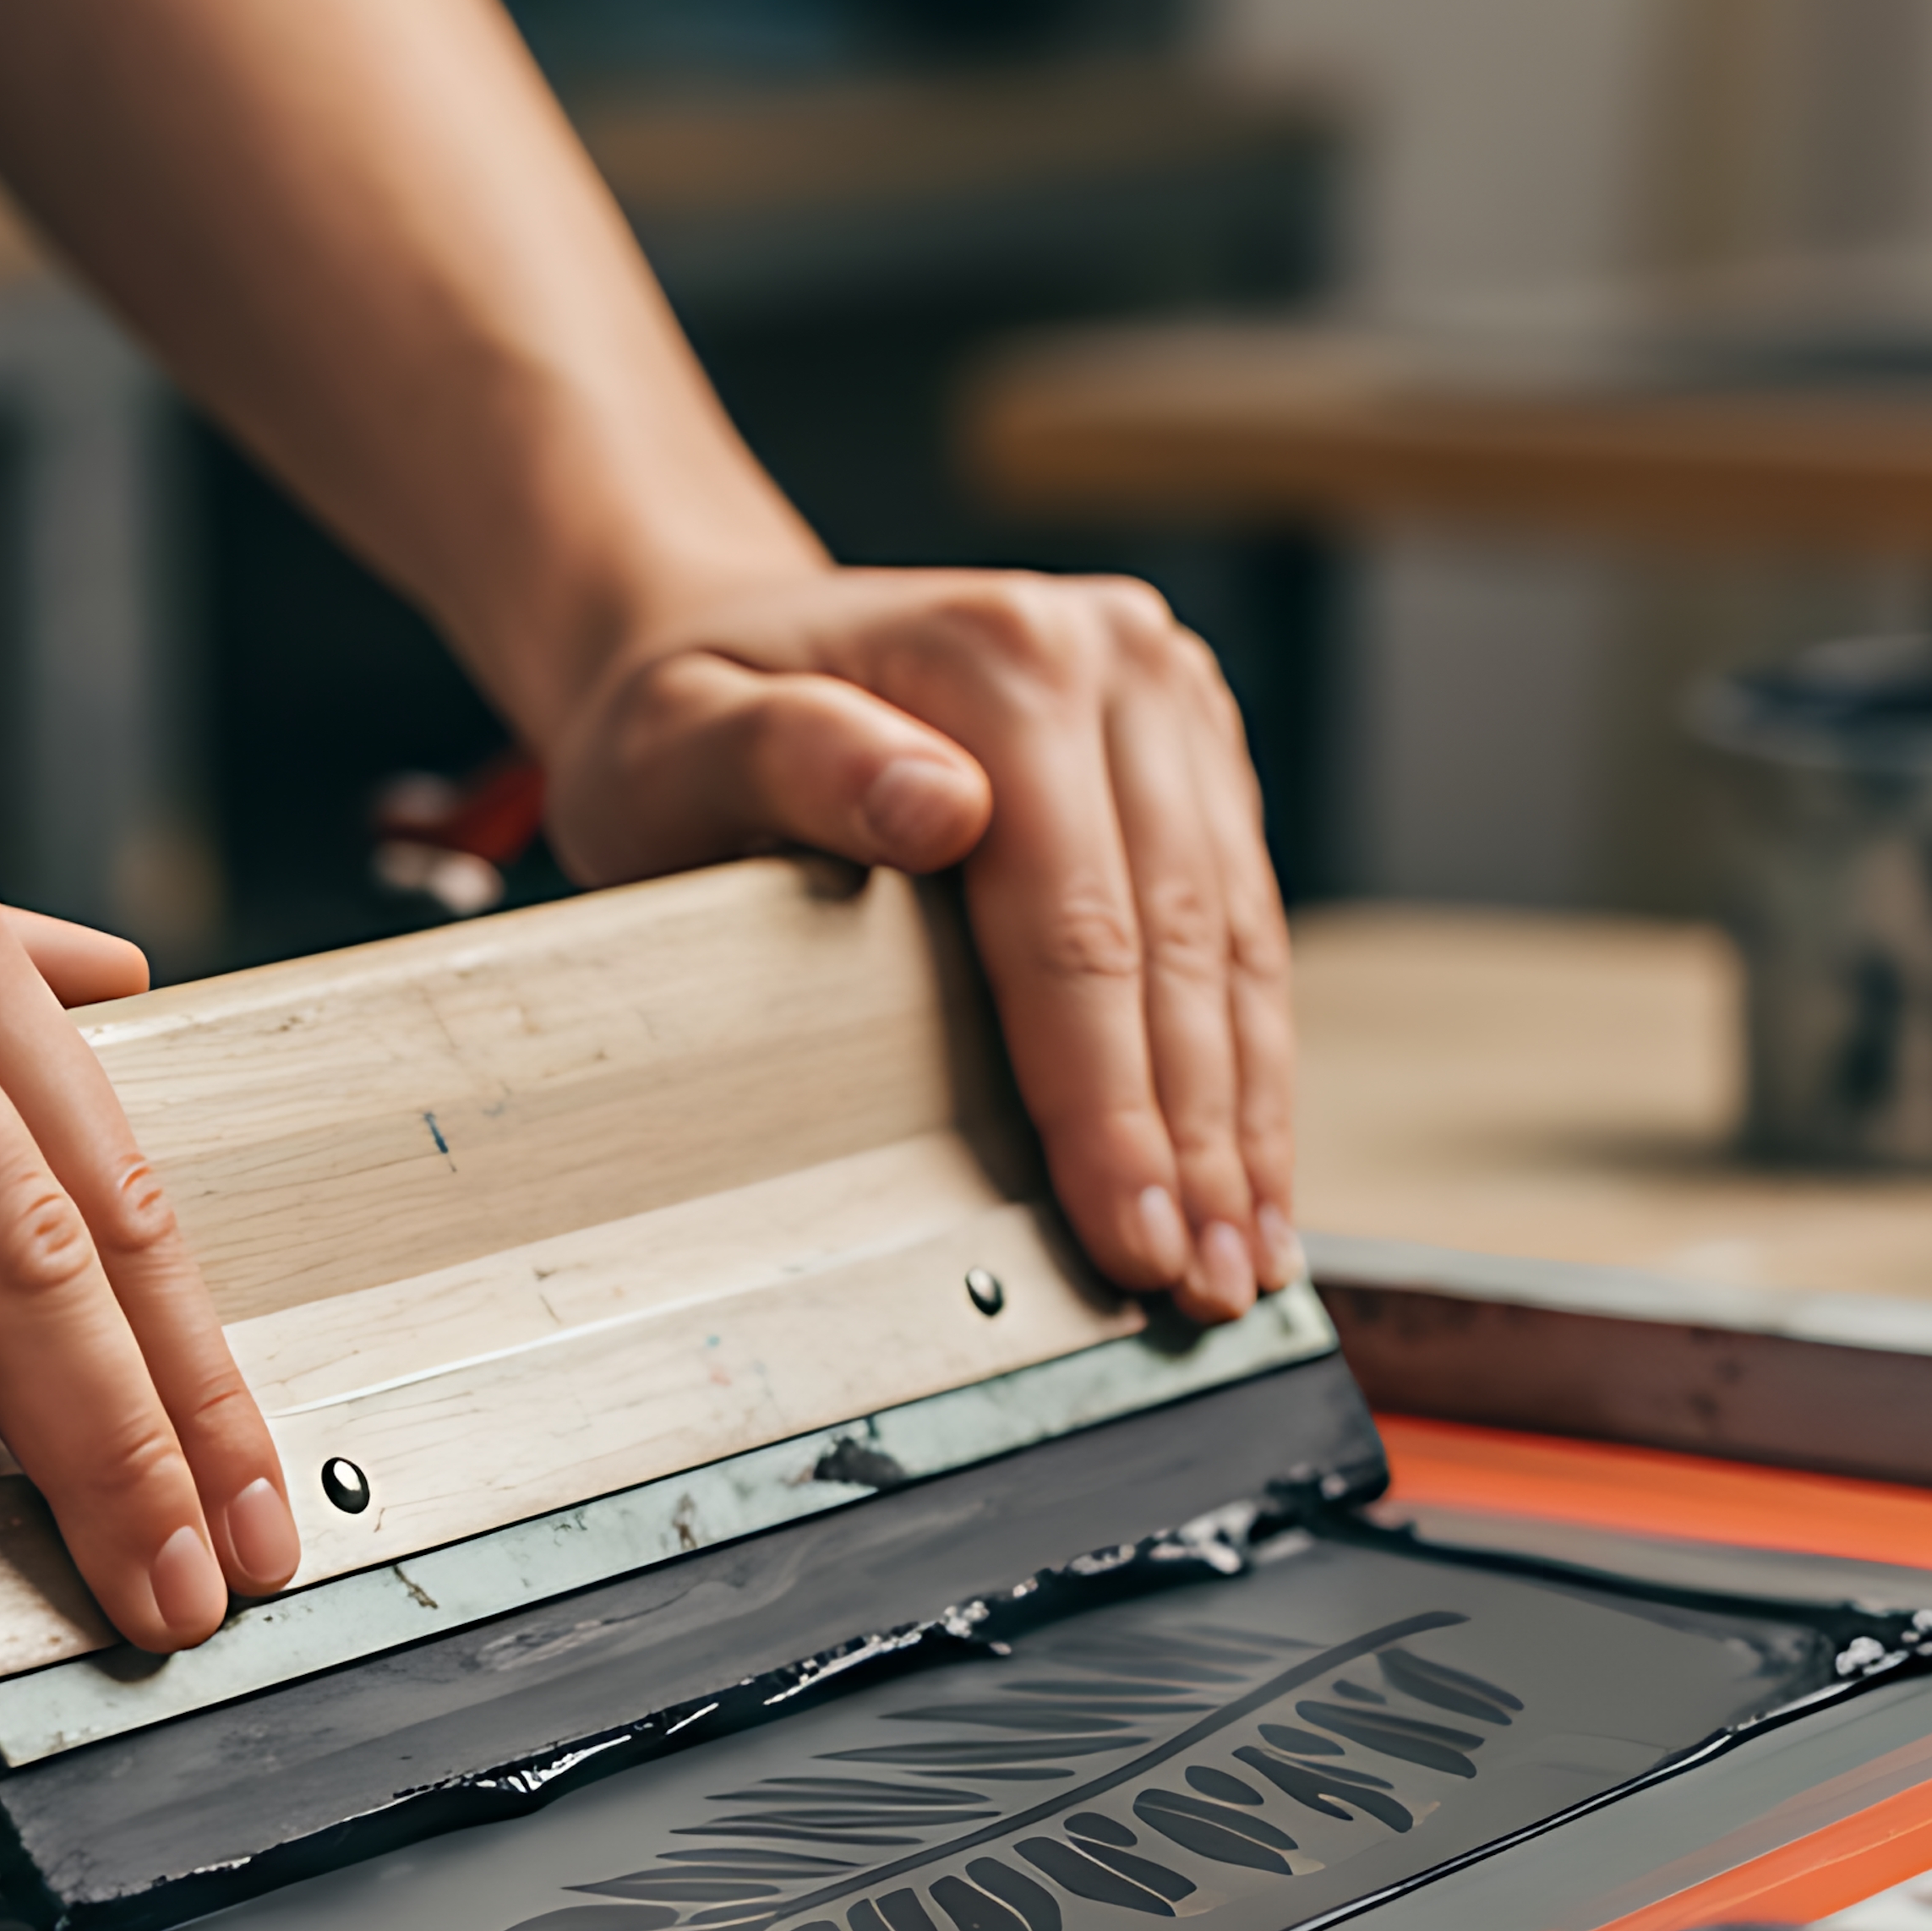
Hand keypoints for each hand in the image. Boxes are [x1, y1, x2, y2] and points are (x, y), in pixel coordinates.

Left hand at [533, 568, 1298, 1317]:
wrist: (720, 643)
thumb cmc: (685, 721)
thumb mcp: (682, 742)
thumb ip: (794, 762)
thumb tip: (939, 806)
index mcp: (1003, 656)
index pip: (1074, 926)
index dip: (1105, 1100)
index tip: (1125, 1229)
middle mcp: (1110, 657)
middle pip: (1176, 943)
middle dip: (1196, 1140)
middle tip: (1201, 1287)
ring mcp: (1165, 699)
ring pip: (1236, 942)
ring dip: (1247, 1118)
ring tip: (1244, 1259)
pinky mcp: (1190, 753)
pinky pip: (1241, 924)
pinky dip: (1247, 1057)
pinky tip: (1250, 1167)